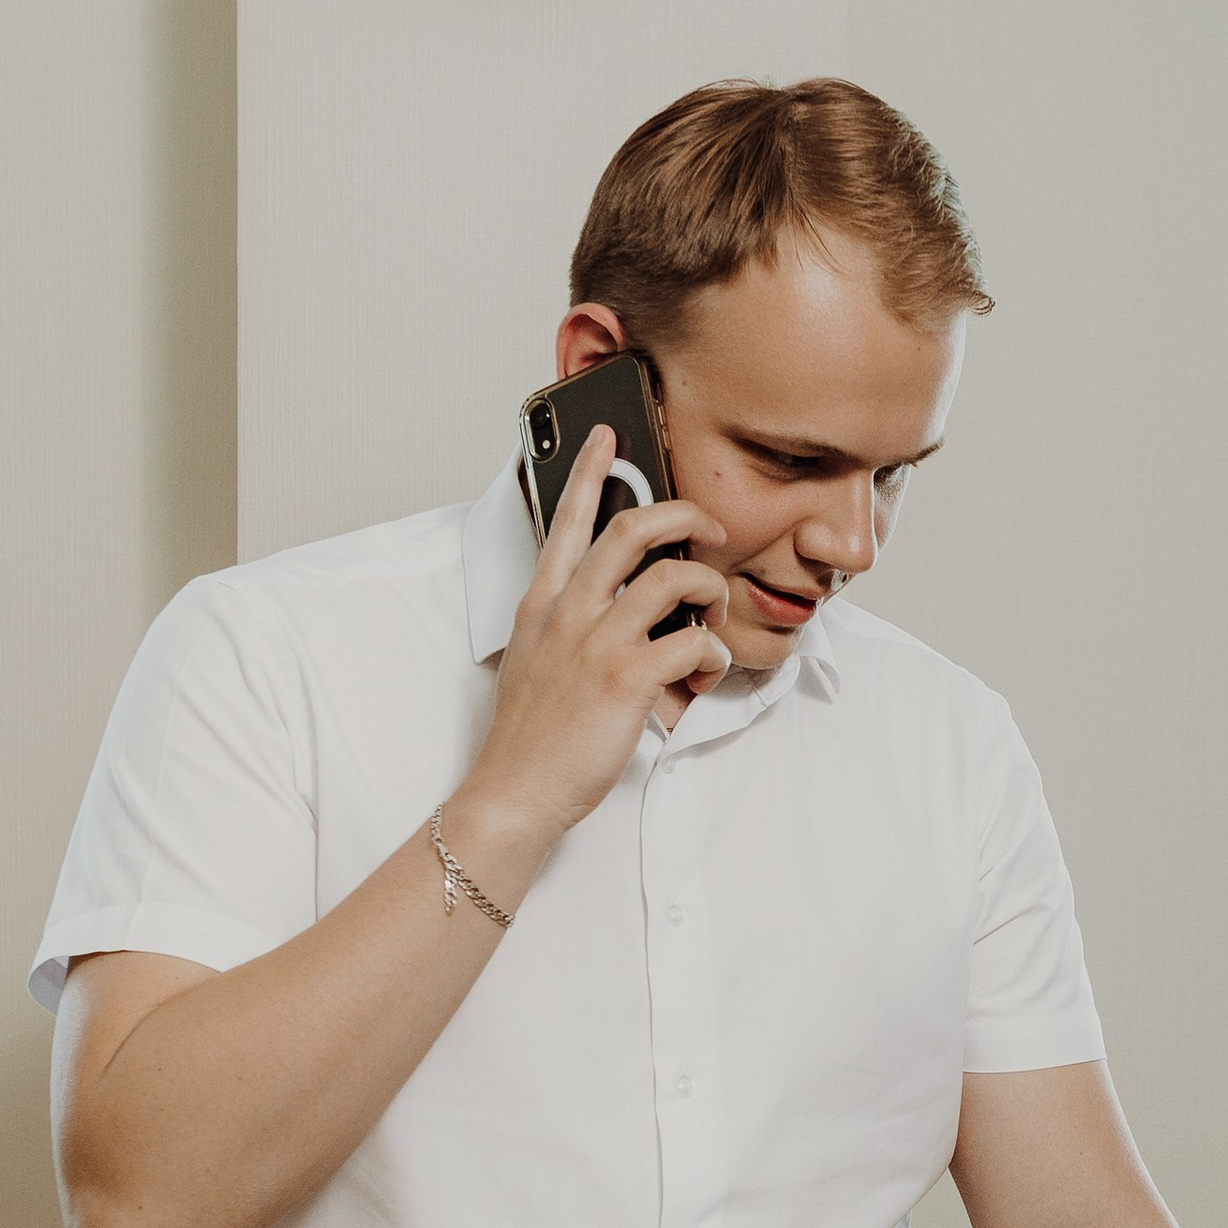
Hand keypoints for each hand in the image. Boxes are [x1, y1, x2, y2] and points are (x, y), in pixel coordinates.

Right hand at [467, 425, 728, 843]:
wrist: (514, 791)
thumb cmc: (529, 738)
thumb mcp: (533, 663)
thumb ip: (565, 629)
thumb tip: (614, 619)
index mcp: (542, 604)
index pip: (565, 520)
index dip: (589, 471)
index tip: (608, 436)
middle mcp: (567, 613)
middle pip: (631, 530)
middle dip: (683, 516)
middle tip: (711, 529)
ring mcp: (596, 643)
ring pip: (673, 578)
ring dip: (710, 590)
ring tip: (713, 615)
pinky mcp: (626, 680)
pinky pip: (692, 643)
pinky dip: (713, 655)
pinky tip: (707, 673)